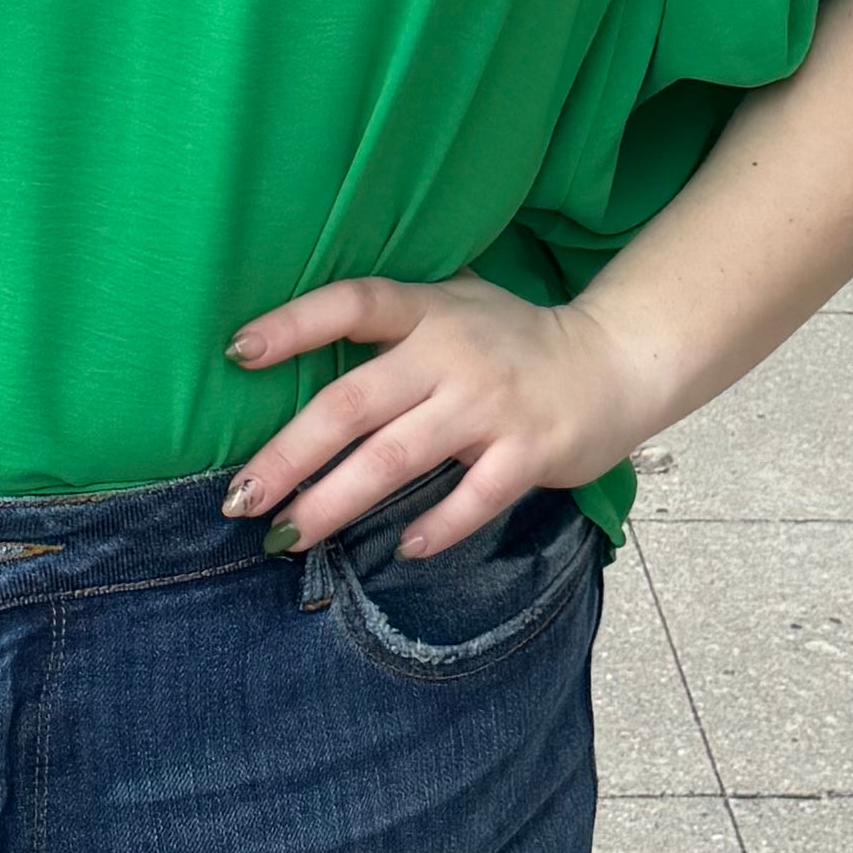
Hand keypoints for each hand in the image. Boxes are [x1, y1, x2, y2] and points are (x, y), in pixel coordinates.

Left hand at [220, 271, 647, 559]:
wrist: (615, 360)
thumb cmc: (513, 341)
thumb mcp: (455, 306)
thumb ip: (392, 322)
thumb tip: (289, 351)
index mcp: (428, 310)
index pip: (352, 304)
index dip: (293, 324)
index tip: (237, 354)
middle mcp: (453, 353)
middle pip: (352, 403)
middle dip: (288, 455)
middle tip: (242, 499)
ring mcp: (491, 404)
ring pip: (395, 458)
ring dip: (335, 501)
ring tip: (290, 535)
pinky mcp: (529, 451)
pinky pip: (472, 498)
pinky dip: (435, 528)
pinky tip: (401, 549)